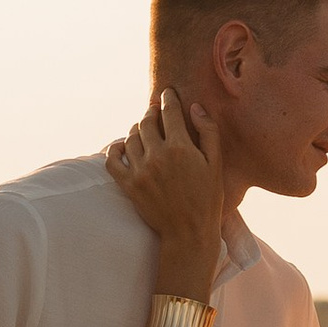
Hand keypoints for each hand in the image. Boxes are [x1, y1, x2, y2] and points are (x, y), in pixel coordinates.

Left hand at [105, 89, 223, 275]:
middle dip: (151, 112)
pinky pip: (112, 160)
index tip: (167, 93)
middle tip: (155, 112)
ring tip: (143, 130)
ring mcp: (140, 171)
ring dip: (137, 129)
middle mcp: (158, 156)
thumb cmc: (208, 199)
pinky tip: (123, 146)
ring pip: (130, 137)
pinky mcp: (129, 185)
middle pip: (147, 121)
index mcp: (181, 148)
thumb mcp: (216, 164)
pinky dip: (115, 149)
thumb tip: (195, 107)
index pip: (169, 112)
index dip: (168, 99)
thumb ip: (208, 132)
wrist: (189, 233)